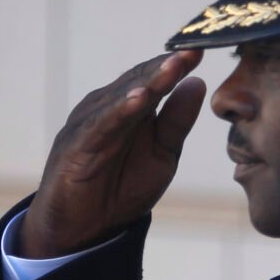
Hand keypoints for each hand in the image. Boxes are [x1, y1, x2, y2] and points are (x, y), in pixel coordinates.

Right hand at [19, 50, 206, 257]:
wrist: (83, 231)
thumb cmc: (121, 189)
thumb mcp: (161, 156)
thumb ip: (177, 122)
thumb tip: (198, 81)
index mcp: (129, 108)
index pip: (155, 78)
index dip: (178, 64)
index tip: (204, 48)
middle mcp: (107, 108)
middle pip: (139, 81)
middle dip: (166, 66)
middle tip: (192, 49)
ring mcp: (89, 124)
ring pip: (121, 98)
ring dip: (147, 82)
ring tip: (172, 66)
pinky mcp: (75, 146)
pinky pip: (100, 126)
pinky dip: (118, 112)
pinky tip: (138, 100)